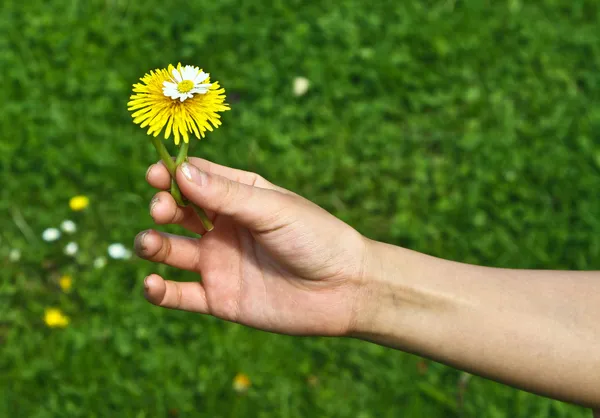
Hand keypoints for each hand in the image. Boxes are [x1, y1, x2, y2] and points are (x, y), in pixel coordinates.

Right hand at [135, 158, 369, 335]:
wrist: (345, 289)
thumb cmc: (316, 238)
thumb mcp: (272, 209)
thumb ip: (226, 194)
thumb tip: (179, 172)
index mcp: (240, 197)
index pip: (195, 179)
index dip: (171, 174)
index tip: (154, 174)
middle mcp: (224, 228)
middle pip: (178, 213)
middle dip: (162, 207)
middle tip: (162, 209)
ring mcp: (219, 263)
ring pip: (171, 251)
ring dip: (152, 245)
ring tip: (149, 243)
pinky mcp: (219, 298)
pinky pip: (180, 295)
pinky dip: (159, 291)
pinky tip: (152, 285)